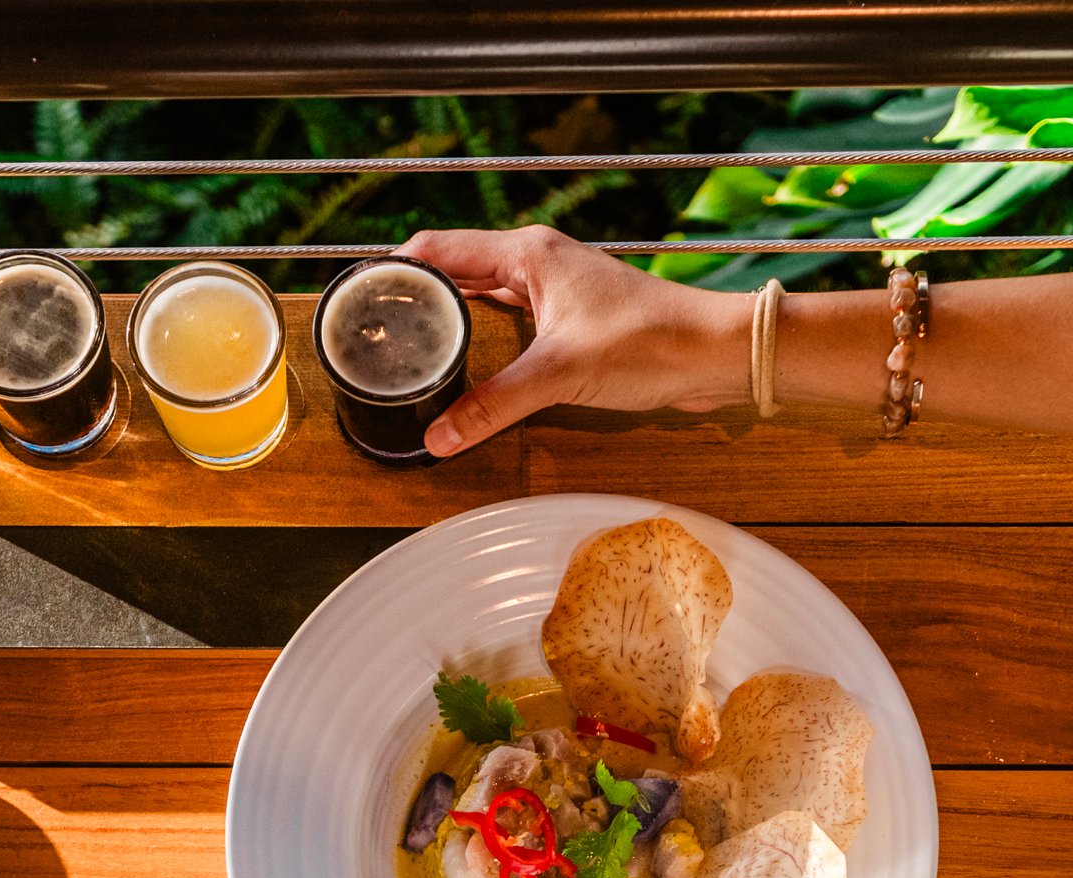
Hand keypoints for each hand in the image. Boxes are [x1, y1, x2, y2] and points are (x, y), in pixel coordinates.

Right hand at [396, 226, 751, 456]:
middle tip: (376, 328)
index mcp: (527, 254)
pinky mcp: (570, 316)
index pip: (438, 248)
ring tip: (411, 344)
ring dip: (449, 313)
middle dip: (415, 293)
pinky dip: (482, 332)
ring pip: (482, 292)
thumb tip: (440, 434)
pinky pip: (509, 316)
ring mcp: (554, 287)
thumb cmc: (652, 342)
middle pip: (455, 268)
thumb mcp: (560, 375)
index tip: (358, 296)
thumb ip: (494, 404)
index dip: (393, 268)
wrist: (714, 353)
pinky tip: (469, 360)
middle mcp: (537, 261)